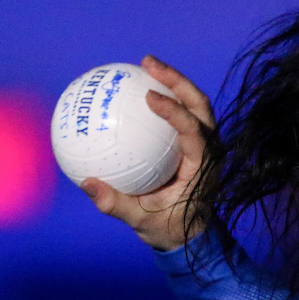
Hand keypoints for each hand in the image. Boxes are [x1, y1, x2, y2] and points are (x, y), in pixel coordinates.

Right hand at [80, 55, 215, 250]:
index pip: (195, 131)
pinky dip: (167, 96)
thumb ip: (115, 204)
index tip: (149, 95)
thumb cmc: (170, 229)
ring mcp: (207, 144)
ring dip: (174, 81)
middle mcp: (211, 150)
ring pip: (196, 103)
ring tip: (145, 64)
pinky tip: (139, 87)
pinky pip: (183, 113)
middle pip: (200, 105)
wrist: (192, 236)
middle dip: (177, 80)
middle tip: (147, 63)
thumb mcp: (142, 222)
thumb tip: (87, 184)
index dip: (175, 111)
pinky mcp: (198, 143)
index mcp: (204, 167)